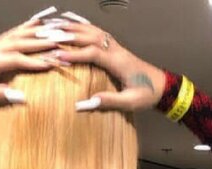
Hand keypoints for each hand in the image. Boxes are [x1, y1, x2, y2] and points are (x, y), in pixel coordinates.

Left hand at [0, 7, 78, 107]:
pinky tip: (42, 21)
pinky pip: (17, 29)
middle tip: (64, 44)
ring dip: (41, 31)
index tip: (54, 63)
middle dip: (45, 43)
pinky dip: (30, 24)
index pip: (19, 59)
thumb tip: (20, 97)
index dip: (37, 61)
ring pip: (23, 32)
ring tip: (60, 30)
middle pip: (24, 42)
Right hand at [50, 14, 164, 112]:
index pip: (93, 53)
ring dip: (73, 27)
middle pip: (90, 36)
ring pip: (92, 30)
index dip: (75, 54)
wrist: (163, 86)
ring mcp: (116, 47)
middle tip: (48, 34)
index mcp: (118, 62)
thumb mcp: (130, 102)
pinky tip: (73, 22)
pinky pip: (97, 32)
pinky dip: (83, 25)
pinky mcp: (116, 48)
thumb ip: (109, 102)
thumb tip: (86, 104)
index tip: (57, 56)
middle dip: (68, 35)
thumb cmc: (147, 95)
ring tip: (54, 25)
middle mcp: (116, 50)